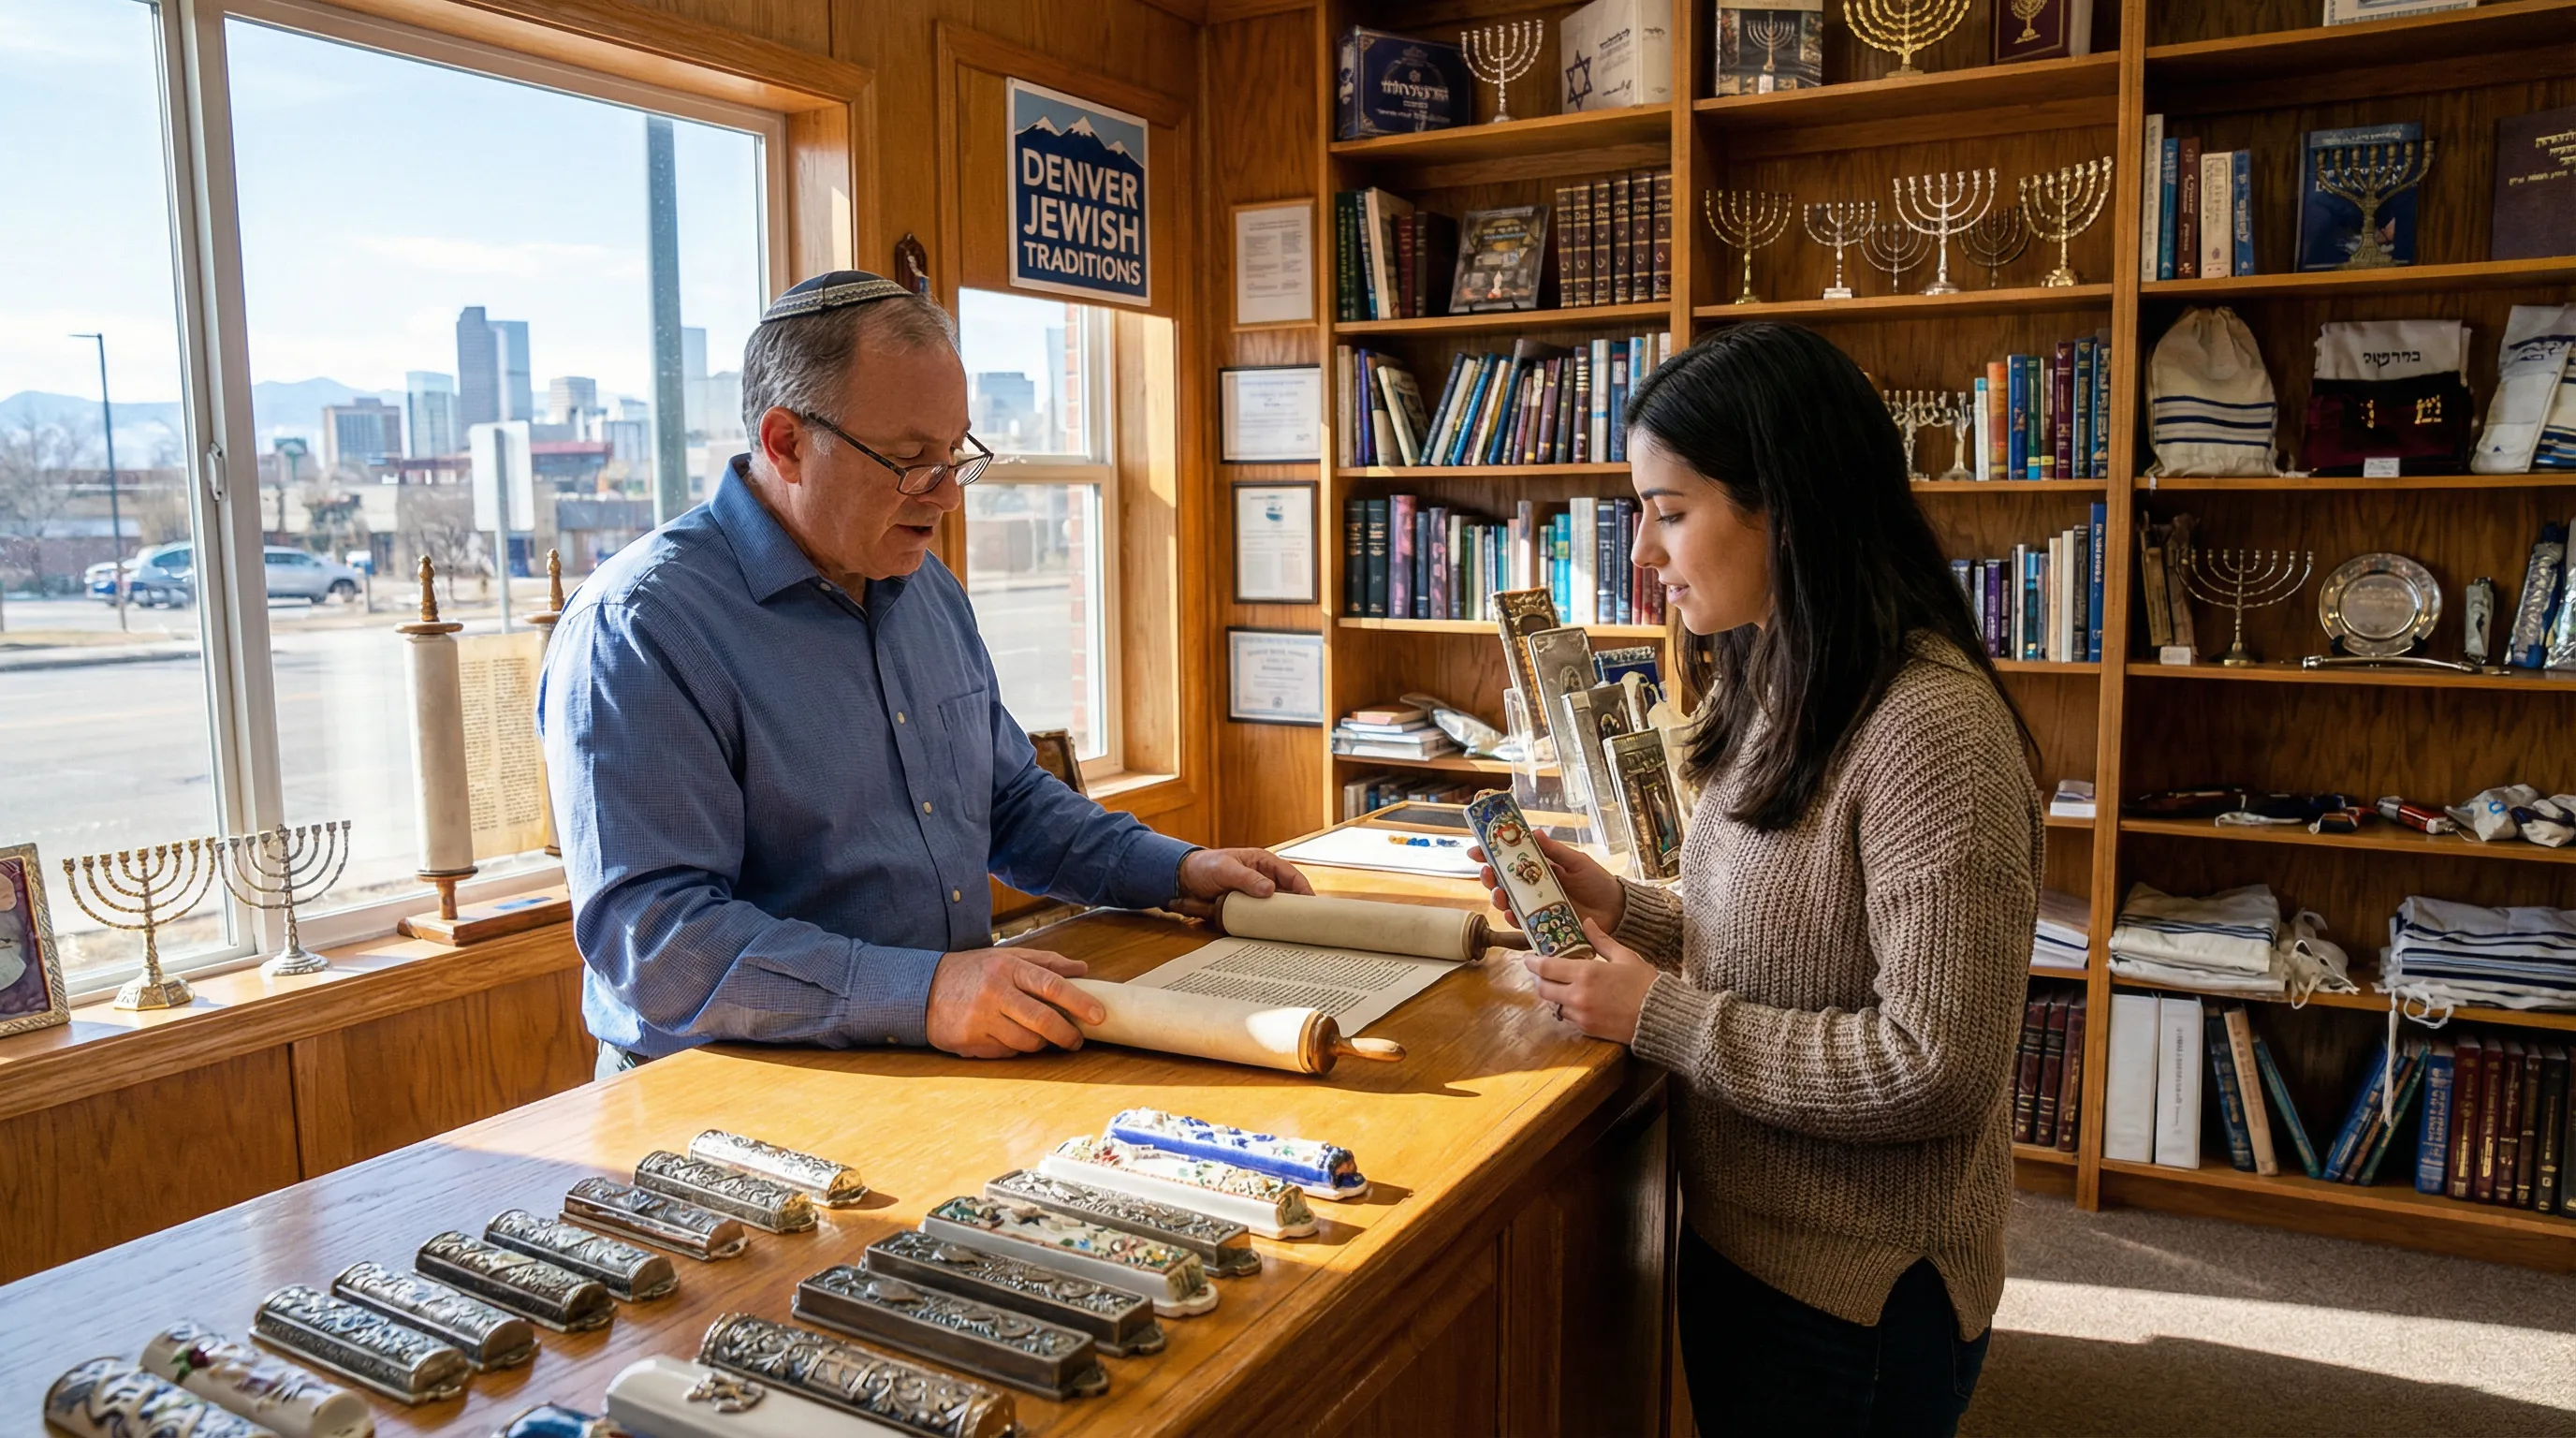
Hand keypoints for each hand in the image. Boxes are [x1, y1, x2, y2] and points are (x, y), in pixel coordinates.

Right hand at [925, 947, 1107, 1058]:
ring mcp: (982, 1018)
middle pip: (1043, 1020)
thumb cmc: (973, 971)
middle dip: (1066, 1034)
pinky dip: (1016, 1048)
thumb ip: (1045, 962)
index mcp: (1008, 968)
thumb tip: (1082, 970)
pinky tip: (1011, 1038)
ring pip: (1027, 1041)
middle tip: (1077, 1040)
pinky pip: (1006, 1052)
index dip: (1078, 1002)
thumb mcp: (1006, 957)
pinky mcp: (971, 1041)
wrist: (923, 989)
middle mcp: (995, 992)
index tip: (1098, 1015)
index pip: (1051, 985)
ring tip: (1044, 1038)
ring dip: (1042, 1044)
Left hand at [1169, 846, 1315, 919]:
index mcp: (1263, 863)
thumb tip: (1269, 890)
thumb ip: (1246, 878)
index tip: (1312, 904)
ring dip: (1284, 919)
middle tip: (1309, 924)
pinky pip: (1261, 918)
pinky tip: (1273, 936)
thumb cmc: (1204, 866)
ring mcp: (1255, 895)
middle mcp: (1263, 879)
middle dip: (1299, 908)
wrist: (1181, 880)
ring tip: (1295, 933)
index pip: (1291, 875)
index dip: (1304, 888)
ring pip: (1276, 908)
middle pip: (1288, 895)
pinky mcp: (1246, 909)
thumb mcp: (1225, 869)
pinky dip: (1267, 926)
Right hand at [1470, 829, 1624, 934]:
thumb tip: (1534, 832)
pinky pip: (1522, 922)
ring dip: (1497, 897)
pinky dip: (1512, 918)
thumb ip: (1555, 851)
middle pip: (1503, 881)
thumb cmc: (1598, 882)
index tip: (1476, 850)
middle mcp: (1534, 886)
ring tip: (1498, 893)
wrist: (1617, 910)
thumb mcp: (1577, 862)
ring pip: (1508, 902)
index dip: (1491, 854)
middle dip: (1489, 876)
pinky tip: (1510, 913)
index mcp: (1541, 867)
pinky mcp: (1543, 923)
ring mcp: (1537, 905)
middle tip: (1486, 871)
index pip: (1511, 859)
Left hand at [1523, 917, 1659, 1042]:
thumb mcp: (1624, 956)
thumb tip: (1587, 922)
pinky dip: (1566, 1008)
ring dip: (1552, 995)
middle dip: (1538, 979)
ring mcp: (1581, 1015)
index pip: (1546, 968)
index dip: (1532, 962)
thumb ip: (1601, 940)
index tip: (1528, 958)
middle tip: (1541, 971)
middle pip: (1543, 988)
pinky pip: (1567, 1017)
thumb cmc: (1645, 984)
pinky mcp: (1587, 1029)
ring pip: (1553, 1005)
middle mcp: (1578, 995)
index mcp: (1585, 973)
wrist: (1660, 1017)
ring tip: (1559, 985)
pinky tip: (1575, 1000)